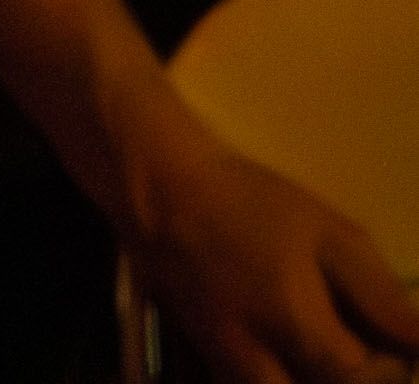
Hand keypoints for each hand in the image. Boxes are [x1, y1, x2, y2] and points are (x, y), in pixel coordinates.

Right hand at [123, 102, 418, 381]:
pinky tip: (298, 361)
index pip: (362, 380)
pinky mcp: (216, 374)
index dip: (394, 370)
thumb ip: (380, 294)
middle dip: (359, 381)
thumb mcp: (326, 232)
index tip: (399, 341)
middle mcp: (260, 363)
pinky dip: (288, 379)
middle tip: (367, 352)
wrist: (163, 194)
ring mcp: (232, 373)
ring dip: (320, 382)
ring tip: (332, 356)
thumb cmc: (251, 203)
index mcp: (295, 323)